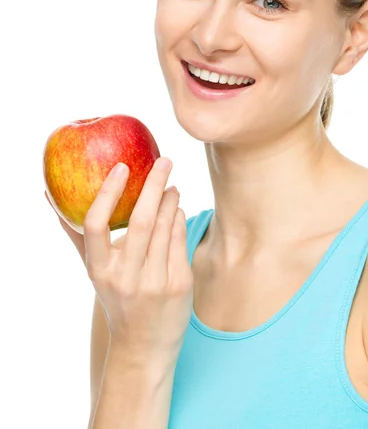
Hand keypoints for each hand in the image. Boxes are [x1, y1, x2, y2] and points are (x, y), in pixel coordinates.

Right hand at [47, 157, 193, 360]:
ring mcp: (155, 282)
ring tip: (170, 185)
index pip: (96, 226)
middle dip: (154, 184)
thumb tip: (50, 196)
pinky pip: (180, 239)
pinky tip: (176, 209)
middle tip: (164, 160)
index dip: (108, 193)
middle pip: (141, 221)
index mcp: (99, 269)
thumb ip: (77, 235)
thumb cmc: (117, 296)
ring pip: (165, 227)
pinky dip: (178, 218)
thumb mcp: (95, 270)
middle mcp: (126, 277)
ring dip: (170, 199)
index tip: (122, 166)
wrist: (144, 344)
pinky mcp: (179, 284)